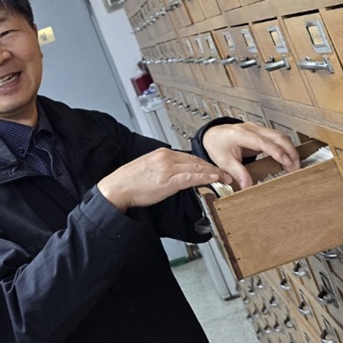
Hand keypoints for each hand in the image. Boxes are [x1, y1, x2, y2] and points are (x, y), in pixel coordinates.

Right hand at [96, 148, 232, 211]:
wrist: (117, 188)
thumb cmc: (129, 182)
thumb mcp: (148, 169)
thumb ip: (163, 169)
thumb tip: (175, 175)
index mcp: (162, 154)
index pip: (189, 157)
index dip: (204, 163)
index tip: (213, 169)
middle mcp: (166, 157)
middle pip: (196, 160)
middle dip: (213, 167)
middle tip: (226, 174)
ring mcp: (168, 168)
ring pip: (197, 167)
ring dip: (214, 173)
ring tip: (225, 178)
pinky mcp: (168, 180)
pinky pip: (192, 177)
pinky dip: (205, 177)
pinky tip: (214, 178)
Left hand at [200, 122, 298, 187]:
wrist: (213, 135)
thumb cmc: (217, 146)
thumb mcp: (224, 161)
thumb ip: (237, 173)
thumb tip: (247, 186)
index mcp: (241, 134)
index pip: (264, 142)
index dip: (278, 152)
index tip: (288, 163)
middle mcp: (252, 129)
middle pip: (278, 136)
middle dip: (290, 152)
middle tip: (295, 168)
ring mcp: (258, 129)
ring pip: (281, 136)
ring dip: (290, 150)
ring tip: (293, 167)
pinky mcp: (262, 132)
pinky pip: (278, 138)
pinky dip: (286, 148)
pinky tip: (288, 160)